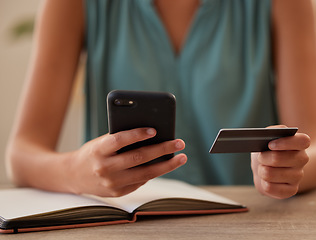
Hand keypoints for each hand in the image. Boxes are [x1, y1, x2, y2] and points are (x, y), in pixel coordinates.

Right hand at [66, 128, 186, 196]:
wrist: (73, 175)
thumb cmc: (92, 152)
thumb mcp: (101, 142)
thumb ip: (122, 139)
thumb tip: (152, 135)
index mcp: (98, 150)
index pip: (120, 140)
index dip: (137, 134)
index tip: (155, 130)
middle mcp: (104, 168)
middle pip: (138, 158)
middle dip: (162, 149)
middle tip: (179, 143)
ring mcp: (112, 183)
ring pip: (145, 174)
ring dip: (166, 165)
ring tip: (181, 157)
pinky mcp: (118, 192)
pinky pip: (140, 181)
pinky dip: (154, 172)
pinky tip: (164, 165)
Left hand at [251, 126, 309, 198]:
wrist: (266, 167)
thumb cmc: (267, 150)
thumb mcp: (267, 137)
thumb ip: (271, 132)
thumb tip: (270, 134)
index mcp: (299, 144)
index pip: (303, 141)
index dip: (285, 143)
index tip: (270, 145)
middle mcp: (302, 159)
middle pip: (278, 158)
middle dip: (263, 158)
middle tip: (260, 157)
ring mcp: (298, 176)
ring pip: (270, 173)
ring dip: (261, 171)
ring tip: (262, 168)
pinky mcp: (291, 190)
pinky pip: (270, 187)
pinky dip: (263, 183)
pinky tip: (265, 180)